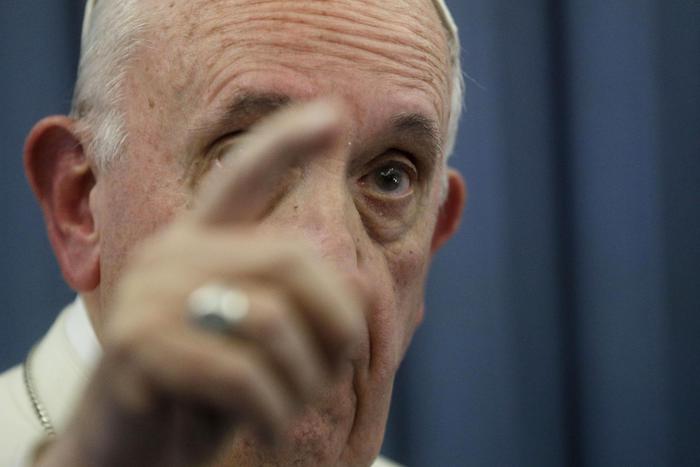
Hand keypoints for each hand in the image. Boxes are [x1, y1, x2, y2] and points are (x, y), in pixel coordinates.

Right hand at [37, 101, 364, 466]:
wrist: (129, 450)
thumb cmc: (206, 392)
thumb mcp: (254, 343)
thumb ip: (292, 305)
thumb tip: (353, 289)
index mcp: (200, 244)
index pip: (243, 178)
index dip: (286, 144)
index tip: (334, 114)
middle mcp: (171, 255)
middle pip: (292, 258)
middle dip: (338, 321)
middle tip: (339, 368)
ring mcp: (147, 296)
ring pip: (273, 320)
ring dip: (305, 380)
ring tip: (293, 405)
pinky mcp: (135, 347)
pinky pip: (242, 374)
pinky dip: (275, 410)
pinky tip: (272, 424)